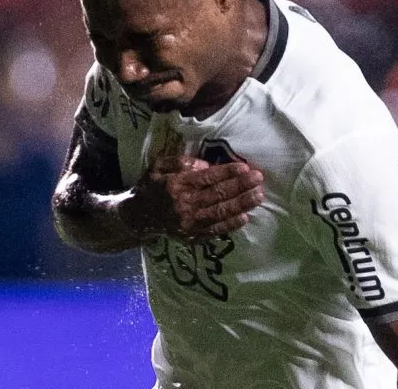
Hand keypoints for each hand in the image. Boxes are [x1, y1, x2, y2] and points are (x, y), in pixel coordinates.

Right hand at [121, 155, 264, 242]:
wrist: (137, 216)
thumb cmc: (151, 186)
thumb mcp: (159, 166)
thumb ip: (180, 162)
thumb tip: (206, 165)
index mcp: (176, 184)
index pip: (207, 178)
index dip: (227, 172)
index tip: (245, 168)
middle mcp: (184, 204)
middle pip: (218, 194)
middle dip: (241, 186)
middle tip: (259, 179)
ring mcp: (188, 222)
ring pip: (220, 212)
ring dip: (241, 204)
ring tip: (258, 196)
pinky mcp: (191, 235)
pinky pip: (215, 231)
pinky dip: (230, 225)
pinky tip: (245, 217)